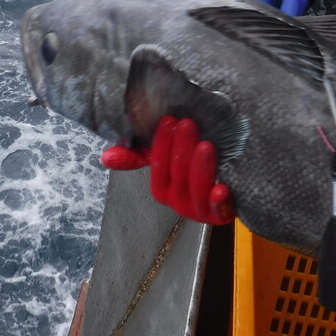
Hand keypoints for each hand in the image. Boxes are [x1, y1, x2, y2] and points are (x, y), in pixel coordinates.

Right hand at [101, 116, 234, 224]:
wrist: (230, 182)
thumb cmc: (193, 167)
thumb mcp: (166, 158)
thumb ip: (137, 156)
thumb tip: (105, 156)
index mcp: (163, 189)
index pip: (158, 166)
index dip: (162, 144)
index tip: (169, 120)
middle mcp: (178, 202)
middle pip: (178, 176)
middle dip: (182, 150)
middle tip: (188, 124)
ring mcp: (200, 210)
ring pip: (197, 192)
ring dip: (200, 169)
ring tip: (206, 146)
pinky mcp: (222, 215)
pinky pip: (219, 212)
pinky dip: (219, 202)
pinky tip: (221, 188)